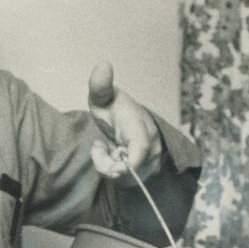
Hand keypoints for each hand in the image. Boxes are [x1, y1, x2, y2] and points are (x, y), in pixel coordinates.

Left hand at [88, 62, 162, 182]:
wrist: (130, 125)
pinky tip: (112, 157)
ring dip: (107, 166)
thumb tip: (103, 64)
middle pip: (126, 171)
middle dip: (105, 164)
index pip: (141, 149)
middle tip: (98, 147)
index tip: (113, 166)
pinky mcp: (144, 176)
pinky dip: (113, 172)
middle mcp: (149, 148)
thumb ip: (101, 86)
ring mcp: (149, 164)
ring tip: (106, 148)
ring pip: (123, 179)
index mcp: (140, 128)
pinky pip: (124, 183)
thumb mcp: (105, 98)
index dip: (130, 162)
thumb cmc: (115, 111)